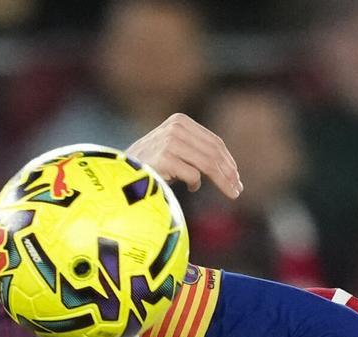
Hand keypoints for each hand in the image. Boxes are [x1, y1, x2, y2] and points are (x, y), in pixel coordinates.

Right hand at [127, 113, 242, 199]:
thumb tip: (228, 168)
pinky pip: (193, 175)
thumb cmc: (149, 165)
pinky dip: (195, 184)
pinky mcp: (166, 158)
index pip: (214, 142)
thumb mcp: (174, 150)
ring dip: (222, 181)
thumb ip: (195, 151)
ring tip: (231, 193)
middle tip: (237, 189)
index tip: (236, 178)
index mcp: (181, 121)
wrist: (120, 172)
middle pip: (214, 153)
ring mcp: (170, 141)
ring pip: (208, 164)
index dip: (228, 161)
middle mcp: (176, 127)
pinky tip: (192, 188)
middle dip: (229, 173)